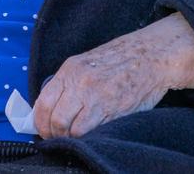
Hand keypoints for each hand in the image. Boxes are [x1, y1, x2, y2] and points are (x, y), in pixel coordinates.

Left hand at [33, 13, 193, 137]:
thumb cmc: (122, 60)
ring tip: (77, 137)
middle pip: (52, 118)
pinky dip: (85, 138)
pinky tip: (92, 134)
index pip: (42, 102)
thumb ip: (70, 82)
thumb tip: (51, 109)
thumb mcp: (89, 63)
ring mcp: (95, 94)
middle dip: (53, 134)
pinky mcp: (111, 107)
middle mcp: (79, 80)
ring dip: (69, 137)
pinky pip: (87, 131)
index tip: (46, 129)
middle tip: (61, 137)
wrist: (153, 55)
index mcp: (71, 68)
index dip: (40, 122)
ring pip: (67, 128)